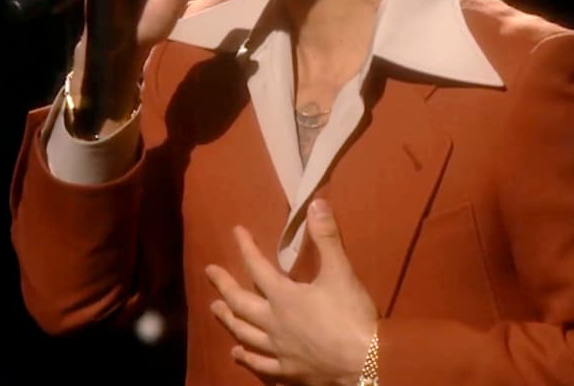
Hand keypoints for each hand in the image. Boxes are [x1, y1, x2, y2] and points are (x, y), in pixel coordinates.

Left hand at [205, 200, 378, 385]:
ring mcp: (278, 348)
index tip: (236, 232)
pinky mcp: (288, 370)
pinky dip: (247, 358)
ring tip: (215, 309)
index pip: (258, 267)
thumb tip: (315, 203)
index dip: (246, 248)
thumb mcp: (341, 271)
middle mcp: (273, 322)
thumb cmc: (350, 313)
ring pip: (244, 333)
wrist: (364, 359)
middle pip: (240, 303)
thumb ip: (327, 237)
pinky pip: (261, 364)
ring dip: (228, 320)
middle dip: (224, 285)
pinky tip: (237, 354)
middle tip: (210, 272)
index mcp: (284, 296)